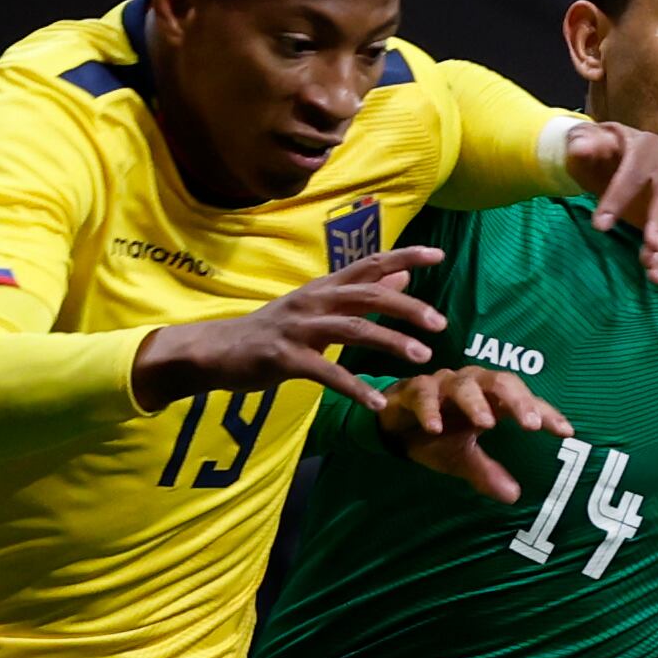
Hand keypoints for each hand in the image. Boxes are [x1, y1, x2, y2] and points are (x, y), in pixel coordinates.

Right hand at [131, 247, 450, 411]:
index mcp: (324, 287)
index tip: (439, 254)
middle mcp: (314, 300)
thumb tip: (403, 271)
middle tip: (439, 323)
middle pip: (368, 295)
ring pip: (353, 330)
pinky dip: (355, 388)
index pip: (370, 264)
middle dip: (407, 307)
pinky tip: (377, 403)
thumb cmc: (275, 329)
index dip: (405, 256)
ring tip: (421, 358)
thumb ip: (361, 291)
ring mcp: (299, 328)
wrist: (218, 349)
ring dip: (390, 342)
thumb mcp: (319, 305)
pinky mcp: (285, 358)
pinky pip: (327, 373)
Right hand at [374, 366, 568, 504]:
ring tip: (486, 424)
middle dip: (518, 401)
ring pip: (463, 386)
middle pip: (500, 382)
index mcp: (490, 398)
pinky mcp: (414, 390)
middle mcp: (472, 384)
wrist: (393, 424)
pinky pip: (423, 395)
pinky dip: (430, 411)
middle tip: (530, 424)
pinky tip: (434, 429)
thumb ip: (487, 473)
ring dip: (475, 403)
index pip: (524, 402)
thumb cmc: (437, 435)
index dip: (546, 414)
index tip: (566, 432)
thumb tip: (513, 497)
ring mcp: (443, 385)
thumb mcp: (462, 458)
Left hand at [558, 122, 657, 281]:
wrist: (608, 154)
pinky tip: (656, 275)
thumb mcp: (586, 139)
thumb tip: (579, 147)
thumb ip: (583, 141)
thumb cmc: (596, 147)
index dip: (618, 197)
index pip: (634, 171)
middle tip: (653, 244)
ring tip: (654, 271)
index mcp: (645, 145)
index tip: (599, 226)